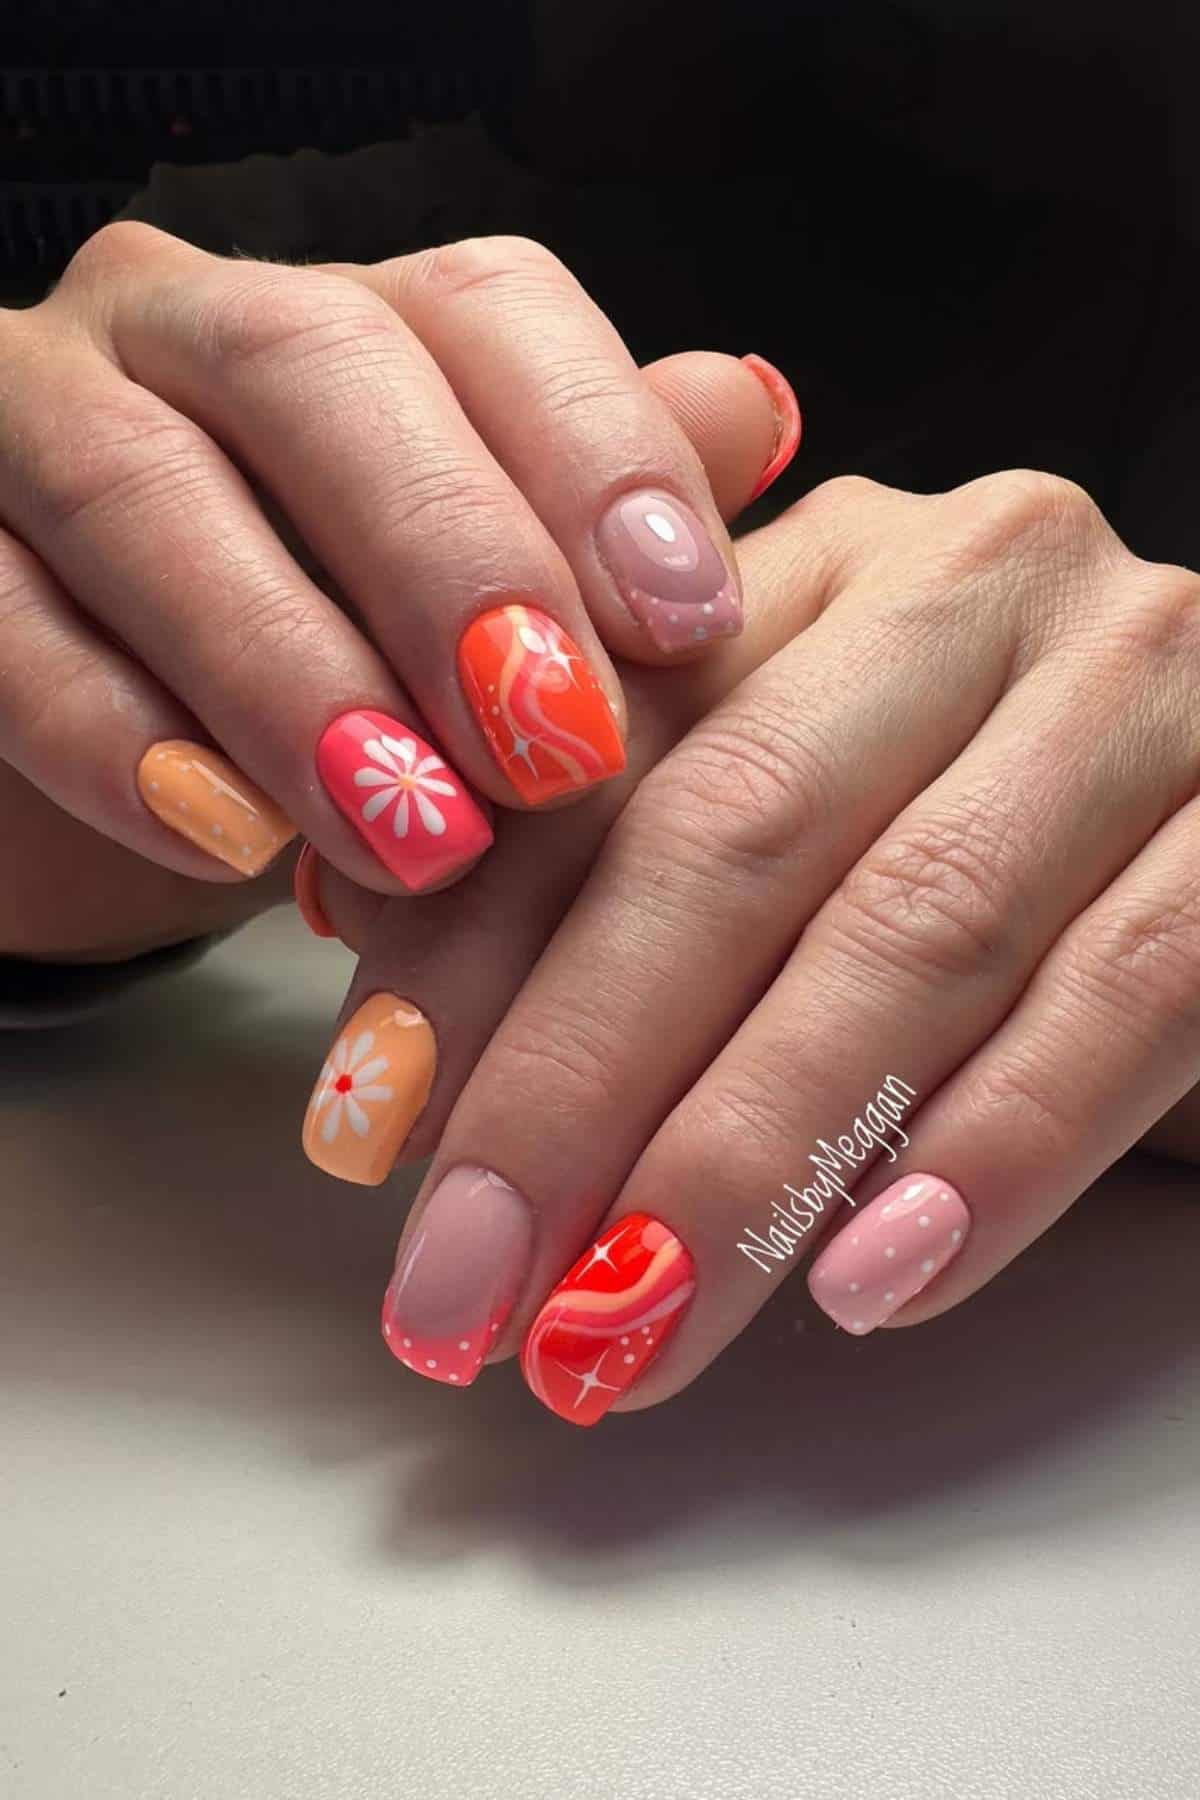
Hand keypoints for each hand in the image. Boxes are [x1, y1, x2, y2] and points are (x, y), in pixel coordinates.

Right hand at [0, 223, 792, 925]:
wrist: (114, 748)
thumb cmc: (330, 665)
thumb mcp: (481, 609)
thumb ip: (595, 506)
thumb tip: (757, 413)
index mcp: (364, 327)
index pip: (488, 311)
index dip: (596, 454)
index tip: (686, 625)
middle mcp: (191, 329)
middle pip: (317, 365)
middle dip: (448, 555)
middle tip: (554, 745)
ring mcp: (36, 420)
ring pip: (144, 488)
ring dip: (288, 668)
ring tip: (410, 833)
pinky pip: (1, 621)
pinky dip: (114, 736)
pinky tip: (224, 840)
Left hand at [354, 469, 1199, 1413]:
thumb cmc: (961, 814)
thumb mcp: (765, 799)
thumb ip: (586, 860)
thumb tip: (376, 1009)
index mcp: (811, 556)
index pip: (600, 747)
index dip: (468, 946)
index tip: (368, 1129)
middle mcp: (975, 583)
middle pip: (736, 834)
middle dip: (578, 1080)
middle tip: (466, 1277)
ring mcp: (1139, 691)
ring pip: (916, 929)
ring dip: (749, 1154)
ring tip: (625, 1323)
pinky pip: (1129, 993)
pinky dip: (994, 1151)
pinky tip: (866, 1280)